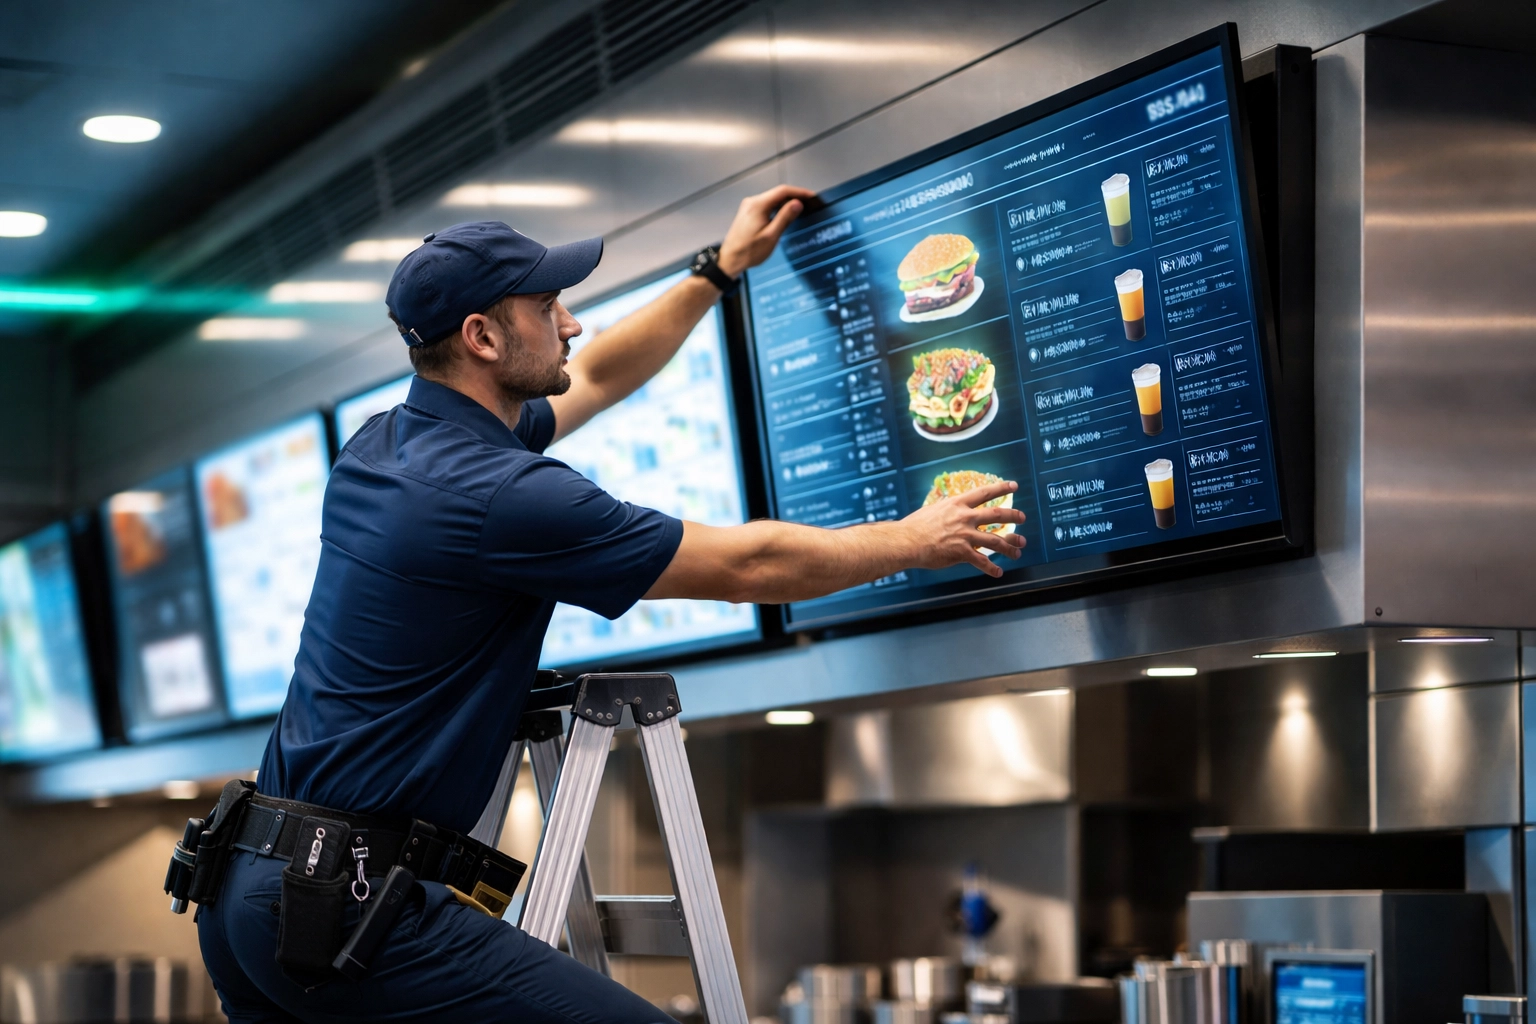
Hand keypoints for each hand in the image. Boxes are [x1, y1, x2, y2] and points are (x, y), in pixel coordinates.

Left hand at [717, 184, 817, 276]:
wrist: (730, 260)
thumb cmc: (749, 251)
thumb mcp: (771, 236)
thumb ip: (785, 217)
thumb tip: (798, 203)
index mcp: (758, 205)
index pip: (783, 191)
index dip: (799, 192)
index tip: (812, 196)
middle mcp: (752, 202)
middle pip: (777, 194)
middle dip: (794, 197)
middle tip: (809, 204)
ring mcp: (749, 207)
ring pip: (772, 200)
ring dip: (786, 203)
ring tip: (800, 210)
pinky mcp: (748, 213)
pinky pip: (767, 206)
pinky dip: (777, 208)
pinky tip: (785, 215)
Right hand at [895, 480, 1026, 577]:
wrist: (907, 542)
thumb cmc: (914, 526)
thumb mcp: (933, 510)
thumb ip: (948, 510)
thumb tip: (951, 510)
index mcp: (957, 504)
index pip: (985, 493)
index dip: (1001, 488)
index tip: (1014, 486)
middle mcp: (964, 517)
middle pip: (997, 514)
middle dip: (1013, 516)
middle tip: (1022, 517)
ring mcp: (965, 535)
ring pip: (995, 540)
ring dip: (1010, 546)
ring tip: (1019, 550)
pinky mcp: (962, 552)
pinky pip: (982, 561)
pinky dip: (992, 568)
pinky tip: (998, 572)